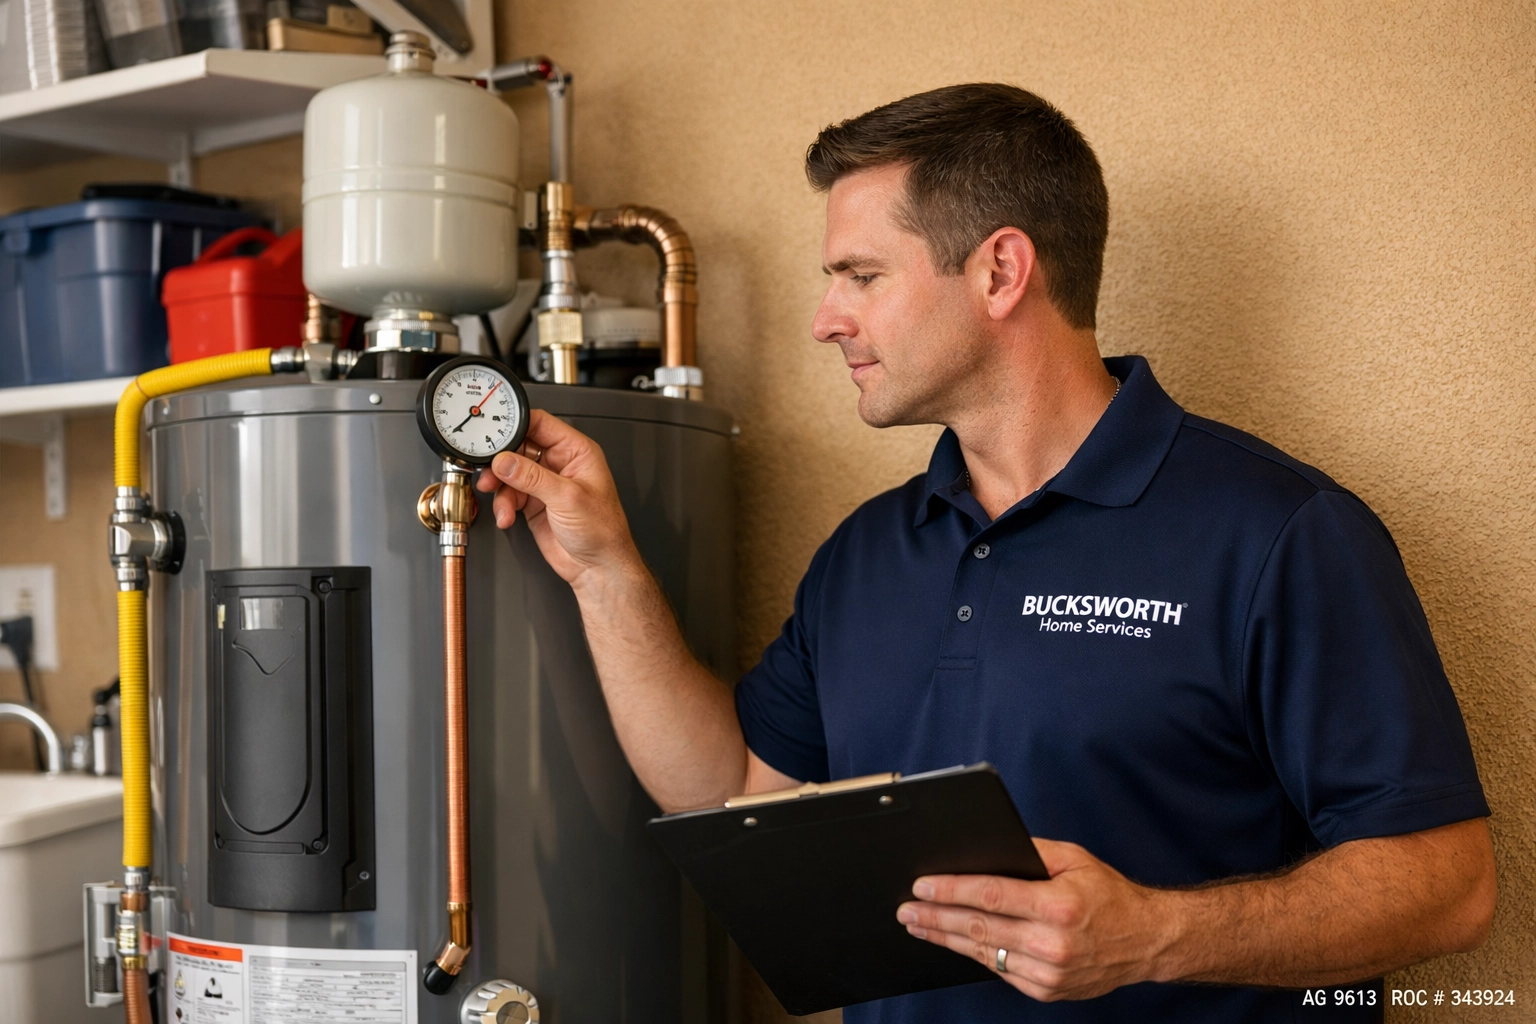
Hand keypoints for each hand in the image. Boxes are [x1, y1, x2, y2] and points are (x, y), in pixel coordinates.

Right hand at [474, 409, 643, 586]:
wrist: (597, 567)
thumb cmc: (602, 530)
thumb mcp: (567, 497)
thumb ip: (533, 477)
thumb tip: (505, 461)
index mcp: (576, 452)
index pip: (541, 424)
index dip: (516, 425)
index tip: (494, 432)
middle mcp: (560, 464)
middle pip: (519, 448)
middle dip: (502, 461)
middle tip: (490, 471)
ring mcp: (545, 484)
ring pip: (510, 473)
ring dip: (501, 487)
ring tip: (501, 501)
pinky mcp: (534, 503)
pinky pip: (509, 495)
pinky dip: (503, 505)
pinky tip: (507, 516)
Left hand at [896, 839, 1176, 1001]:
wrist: (1146, 941)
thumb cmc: (1108, 895)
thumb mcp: (1073, 858)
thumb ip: (1029, 851)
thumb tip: (984, 848)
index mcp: (1059, 904)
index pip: (991, 896)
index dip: (951, 891)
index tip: (921, 886)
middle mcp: (1054, 942)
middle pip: (979, 928)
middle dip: (936, 917)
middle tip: (906, 909)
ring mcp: (1050, 973)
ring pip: (984, 953)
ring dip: (946, 939)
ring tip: (919, 926)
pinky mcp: (1047, 990)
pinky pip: (1001, 971)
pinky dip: (975, 955)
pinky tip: (954, 943)